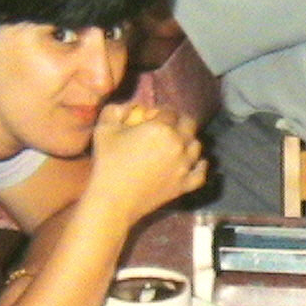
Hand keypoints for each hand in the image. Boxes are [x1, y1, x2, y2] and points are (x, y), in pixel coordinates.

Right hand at [88, 103, 207, 225]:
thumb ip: (117, 109)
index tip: (150, 117)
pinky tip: (196, 163)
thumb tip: (133, 105)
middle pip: (189, 124)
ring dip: (188, 141)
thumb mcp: (104, 128)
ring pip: (197, 146)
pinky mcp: (185, 185)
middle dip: (179, 121)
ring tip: (176, 144)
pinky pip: (201, 172)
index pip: (169, 111)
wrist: (115, 200)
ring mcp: (185, 166)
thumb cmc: (108, 163)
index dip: (159, 111)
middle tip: (167, 127)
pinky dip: (200, 166)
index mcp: (162, 128)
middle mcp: (179, 144)